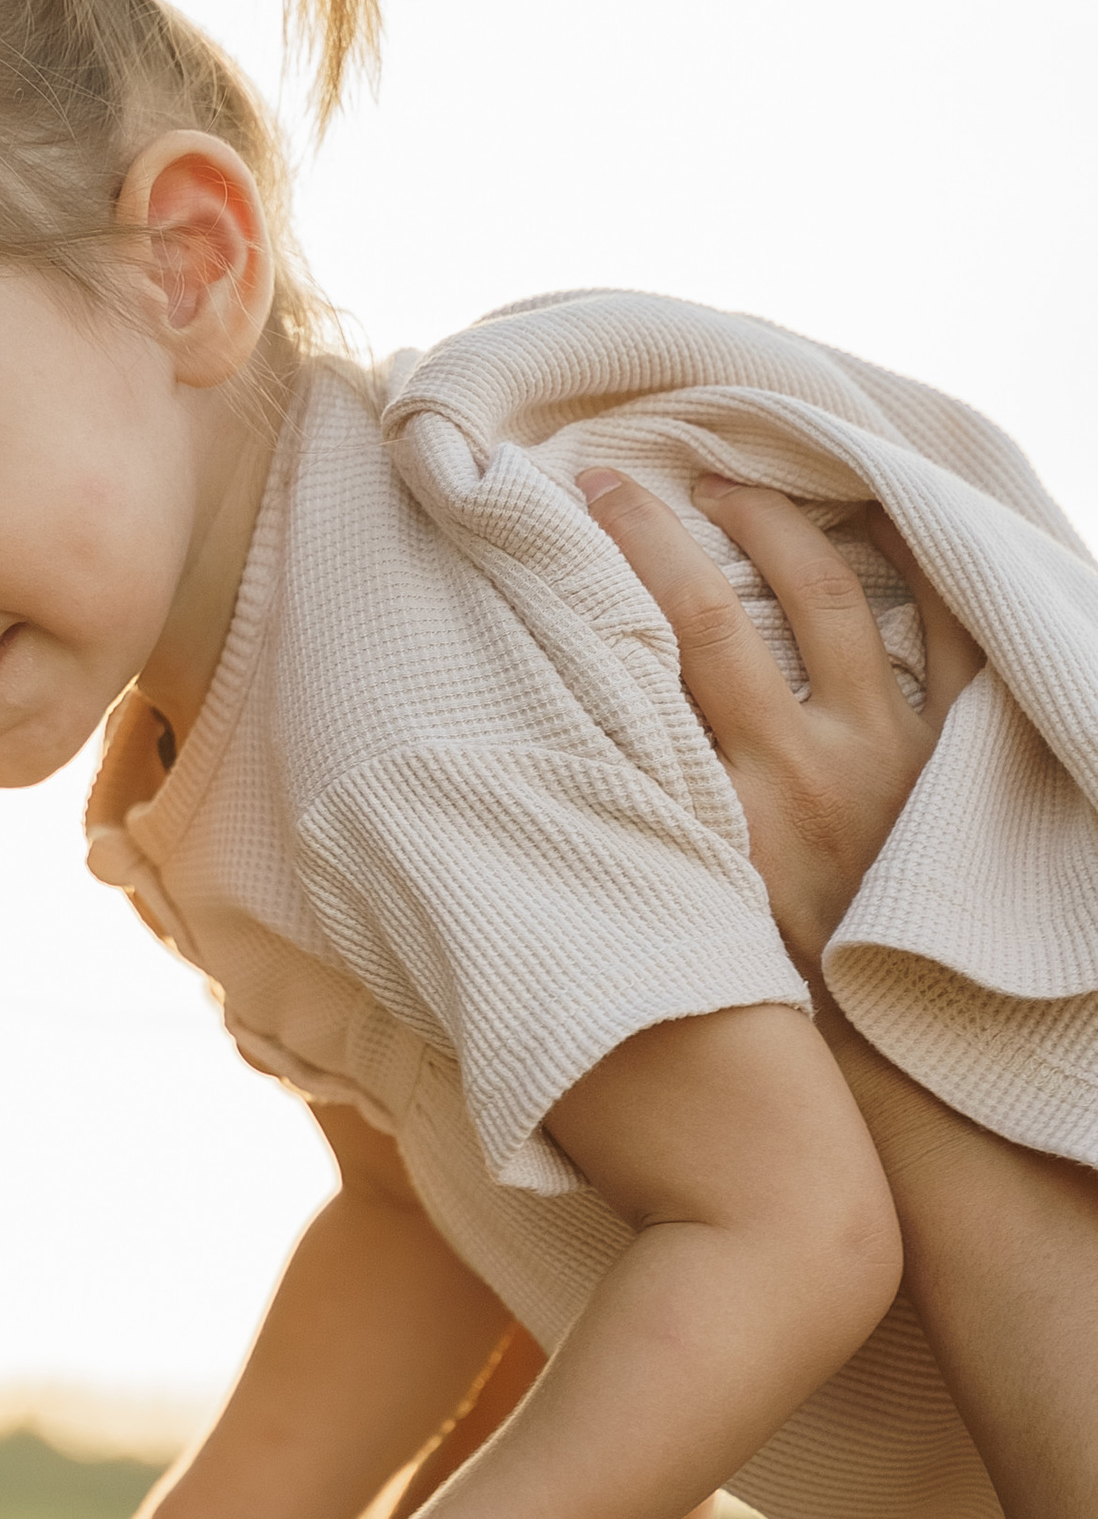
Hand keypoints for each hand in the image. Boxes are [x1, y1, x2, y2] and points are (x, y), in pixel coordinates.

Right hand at [575, 468, 982, 972]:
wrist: (902, 1037)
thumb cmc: (772, 983)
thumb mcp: (690, 904)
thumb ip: (648, 819)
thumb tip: (564, 743)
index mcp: (729, 811)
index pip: (655, 661)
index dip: (611, 568)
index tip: (573, 510)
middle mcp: (807, 768)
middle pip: (719, 612)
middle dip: (662, 531)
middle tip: (626, 481)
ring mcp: (890, 751)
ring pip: (831, 597)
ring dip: (775, 525)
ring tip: (733, 487)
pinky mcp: (954, 749)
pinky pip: (948, 632)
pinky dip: (916, 563)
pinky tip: (880, 513)